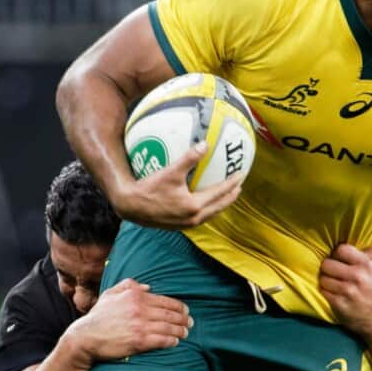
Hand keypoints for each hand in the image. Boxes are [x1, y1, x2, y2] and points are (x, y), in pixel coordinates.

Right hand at [63, 279, 191, 367]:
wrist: (84, 338)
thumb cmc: (98, 316)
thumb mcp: (110, 294)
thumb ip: (128, 285)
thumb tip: (148, 286)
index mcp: (135, 295)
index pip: (166, 300)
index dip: (179, 307)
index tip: (186, 311)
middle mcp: (140, 309)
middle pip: (171, 314)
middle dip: (184, 319)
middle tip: (190, 323)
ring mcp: (140, 325)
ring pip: (169, 327)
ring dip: (181, 331)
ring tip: (186, 333)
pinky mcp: (139, 341)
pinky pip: (162, 340)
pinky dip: (171, 341)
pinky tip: (175, 342)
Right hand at [114, 143, 243, 228]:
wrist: (130, 207)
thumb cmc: (149, 189)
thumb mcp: (171, 172)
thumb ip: (189, 159)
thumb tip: (205, 145)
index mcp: (194, 206)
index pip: (220, 194)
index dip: (232, 183)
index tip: (241, 174)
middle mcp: (193, 218)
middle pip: (219, 207)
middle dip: (230, 196)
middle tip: (238, 186)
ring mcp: (185, 224)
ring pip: (210, 214)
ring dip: (219, 204)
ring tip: (225, 195)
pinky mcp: (177, 225)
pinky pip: (199, 217)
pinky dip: (206, 209)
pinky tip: (202, 202)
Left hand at [318, 244, 371, 338]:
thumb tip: (362, 239)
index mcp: (367, 265)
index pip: (341, 249)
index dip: (338, 254)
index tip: (339, 260)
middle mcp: (357, 276)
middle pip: (327, 263)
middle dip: (329, 268)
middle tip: (333, 273)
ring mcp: (348, 291)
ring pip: (323, 278)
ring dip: (326, 281)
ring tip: (334, 285)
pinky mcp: (339, 304)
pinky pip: (323, 292)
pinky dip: (326, 292)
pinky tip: (334, 294)